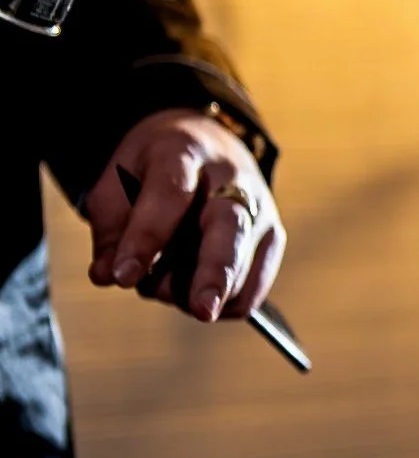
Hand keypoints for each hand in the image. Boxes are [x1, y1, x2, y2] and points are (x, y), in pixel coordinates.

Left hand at [84, 109, 283, 321]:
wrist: (206, 147)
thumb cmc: (153, 171)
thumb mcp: (116, 183)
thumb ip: (110, 231)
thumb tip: (107, 276)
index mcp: (185, 152)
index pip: (169, 195)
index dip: (146, 238)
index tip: (123, 277)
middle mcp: (232, 180)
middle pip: (231, 229)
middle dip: (216, 272)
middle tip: (201, 310)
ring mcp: (260, 211)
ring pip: (241, 268)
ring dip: (196, 292)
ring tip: (163, 281)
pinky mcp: (272, 240)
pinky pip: (253, 290)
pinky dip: (221, 305)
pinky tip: (192, 291)